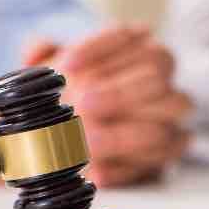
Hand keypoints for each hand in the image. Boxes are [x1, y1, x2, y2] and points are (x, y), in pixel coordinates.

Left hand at [24, 24, 192, 186]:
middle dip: (118, 92)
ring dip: (123, 135)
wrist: (69, 138)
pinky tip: (98, 172)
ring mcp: (170, 117)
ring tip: (88, 141)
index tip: (66, 66)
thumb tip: (38, 50)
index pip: (127, 36)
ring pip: (163, 123)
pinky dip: (128, 168)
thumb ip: (44, 53)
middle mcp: (162, 80)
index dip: (98, 50)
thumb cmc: (69, 96)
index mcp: (138, 49)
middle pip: (156, 77)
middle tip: (82, 104)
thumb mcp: (53, 71)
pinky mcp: (168, 151)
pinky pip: (160, 159)